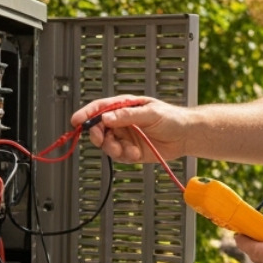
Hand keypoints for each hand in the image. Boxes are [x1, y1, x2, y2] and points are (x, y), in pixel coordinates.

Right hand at [69, 96, 188, 163]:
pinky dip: (125, 156)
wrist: (186, 136)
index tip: (76, 121)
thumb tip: (107, 117)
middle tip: (101, 139)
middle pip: (99, 128)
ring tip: (126, 150)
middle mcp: (121, 122)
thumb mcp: (150, 113)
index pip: (100, 108)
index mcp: (124, 107)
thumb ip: (127, 116)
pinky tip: (136, 153)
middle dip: (98, 135)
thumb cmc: (172, 118)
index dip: (86, 114)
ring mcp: (125, 136)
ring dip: (113, 148)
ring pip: (107, 144)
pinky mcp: (130, 151)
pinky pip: (119, 155)